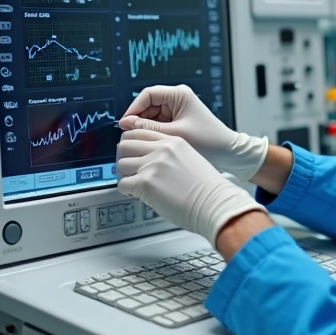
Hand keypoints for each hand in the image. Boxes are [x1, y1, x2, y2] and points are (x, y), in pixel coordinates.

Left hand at [116, 129, 266, 246]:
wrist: (215, 203)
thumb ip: (170, 155)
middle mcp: (161, 150)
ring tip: (134, 183)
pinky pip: (122, 184)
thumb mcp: (191, 159)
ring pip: (120, 163)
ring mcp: (152, 165)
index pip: (140, 132)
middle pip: (125, 144)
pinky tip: (136, 194)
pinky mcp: (146, 183)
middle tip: (129, 168)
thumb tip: (152, 161)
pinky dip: (126, 191)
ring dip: (124, 174)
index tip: (132, 152)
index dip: (132, 143)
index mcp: (173, 141)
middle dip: (124, 157)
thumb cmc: (208, 188)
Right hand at [120, 85, 267, 181]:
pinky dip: (153, 134)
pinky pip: (159, 125)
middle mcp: (178, 99)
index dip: (134, 108)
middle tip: (128, 135)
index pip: (148, 94)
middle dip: (138, 120)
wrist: (228, 153)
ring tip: (140, 142)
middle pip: (148, 105)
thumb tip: (126, 124)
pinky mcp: (179, 121)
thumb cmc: (209, 141)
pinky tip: (149, 144)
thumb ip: (148, 129)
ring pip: (152, 117)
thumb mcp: (174, 135)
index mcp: (179, 95)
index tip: (125, 123)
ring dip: (145, 129)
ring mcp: (178, 110)